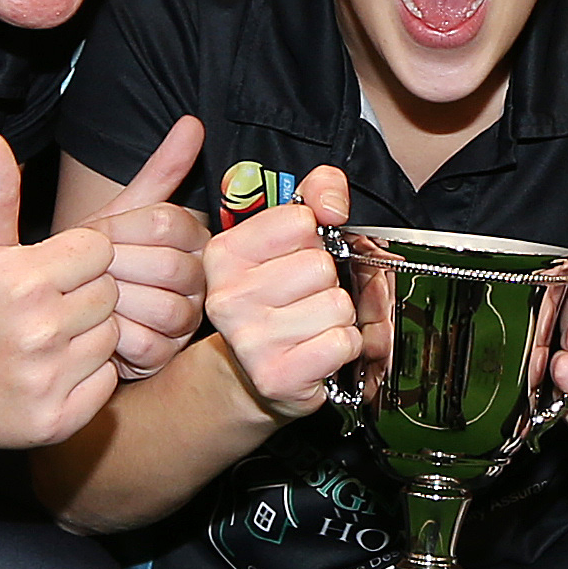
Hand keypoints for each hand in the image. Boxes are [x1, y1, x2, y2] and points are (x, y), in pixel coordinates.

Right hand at [0, 131, 131, 450]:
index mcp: (21, 279)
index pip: (98, 249)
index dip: (75, 258)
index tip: (47, 271)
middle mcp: (37, 329)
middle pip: (109, 292)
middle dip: (84, 295)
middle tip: (46, 308)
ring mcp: (47, 378)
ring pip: (112, 337)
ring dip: (88, 336)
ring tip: (46, 339)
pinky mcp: (56, 420)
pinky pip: (106, 383)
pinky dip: (87, 378)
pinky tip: (51, 372)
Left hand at [97, 117, 212, 378]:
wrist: (55, 309)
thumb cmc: (85, 258)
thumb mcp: (116, 211)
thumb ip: (159, 169)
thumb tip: (193, 122)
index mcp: (189, 237)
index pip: (169, 223)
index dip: (122, 230)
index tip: (91, 235)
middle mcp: (197, 278)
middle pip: (171, 267)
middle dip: (119, 268)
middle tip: (87, 271)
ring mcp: (185, 319)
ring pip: (167, 309)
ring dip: (118, 302)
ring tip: (89, 297)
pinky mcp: (166, 356)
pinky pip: (151, 344)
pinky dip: (116, 337)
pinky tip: (94, 327)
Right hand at [205, 163, 365, 418]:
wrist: (254, 372)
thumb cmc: (277, 298)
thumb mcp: (286, 235)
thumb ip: (315, 193)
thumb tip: (332, 205)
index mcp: (224, 254)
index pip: (300, 221)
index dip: (312, 238)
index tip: (296, 255)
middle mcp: (228, 297)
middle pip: (320, 266)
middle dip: (325, 280)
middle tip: (304, 296)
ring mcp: (250, 340)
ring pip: (337, 305)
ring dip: (336, 315)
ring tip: (311, 323)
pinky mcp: (276, 375)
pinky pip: (342, 342)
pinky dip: (343, 345)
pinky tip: (318, 348)